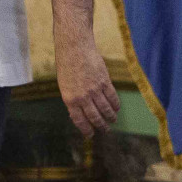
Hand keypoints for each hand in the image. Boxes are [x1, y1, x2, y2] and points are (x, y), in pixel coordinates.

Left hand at [51, 0, 120, 136]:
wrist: (74, 47)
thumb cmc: (67, 65)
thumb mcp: (65, 85)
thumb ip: (73, 99)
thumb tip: (81, 114)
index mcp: (69, 99)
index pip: (80, 121)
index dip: (87, 130)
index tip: (91, 135)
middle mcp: (82, 97)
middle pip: (95, 118)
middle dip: (101, 126)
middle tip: (105, 130)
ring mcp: (94, 90)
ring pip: (106, 110)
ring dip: (110, 117)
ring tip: (112, 121)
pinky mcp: (104, 82)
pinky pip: (113, 98)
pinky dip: (116, 106)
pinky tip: (116, 109)